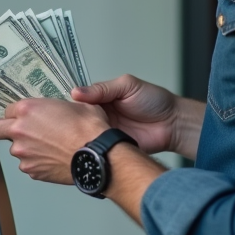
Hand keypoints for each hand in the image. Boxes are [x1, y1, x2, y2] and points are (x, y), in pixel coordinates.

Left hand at [0, 98, 109, 183]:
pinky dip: (38, 162)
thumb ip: (55, 107)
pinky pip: (29, 164)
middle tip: (7, 131)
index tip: (22, 116)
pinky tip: (54, 158)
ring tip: (50, 147)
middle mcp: (19, 132)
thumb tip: (58, 109)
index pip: (6, 110)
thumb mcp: (74, 104)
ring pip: (16, 150)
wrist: (98, 155)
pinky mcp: (32, 171)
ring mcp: (23, 154)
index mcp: (26, 110)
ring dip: (27, 148)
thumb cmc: (89, 129)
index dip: (16, 113)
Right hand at [73, 75, 201, 158]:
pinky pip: (97, 149)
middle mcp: (101, 116)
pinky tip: (85, 147)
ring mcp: (105, 133)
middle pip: (78, 120)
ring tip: (72, 136)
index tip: (61, 108)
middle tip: (64, 124)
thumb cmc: (155, 101)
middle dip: (72, 122)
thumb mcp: (127, 86)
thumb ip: (102, 88)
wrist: (173, 124)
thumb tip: (76, 92)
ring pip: (85, 135)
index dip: (70, 104)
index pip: (78, 101)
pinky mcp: (112, 148)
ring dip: (80, 136)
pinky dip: (92, 148)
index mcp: (102, 99)